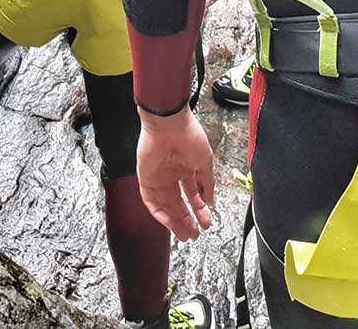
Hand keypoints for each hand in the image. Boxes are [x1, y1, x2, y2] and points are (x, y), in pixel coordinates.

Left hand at [137, 107, 216, 240]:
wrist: (169, 123)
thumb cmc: (188, 136)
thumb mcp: (205, 162)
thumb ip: (207, 184)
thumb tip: (212, 201)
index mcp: (186, 168)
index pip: (192, 194)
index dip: (200, 209)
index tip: (207, 222)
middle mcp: (172, 174)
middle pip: (179, 203)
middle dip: (188, 220)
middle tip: (195, 233)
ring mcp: (158, 177)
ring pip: (166, 206)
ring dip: (175, 221)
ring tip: (186, 234)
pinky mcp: (146, 178)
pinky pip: (151, 202)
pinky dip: (161, 214)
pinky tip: (171, 224)